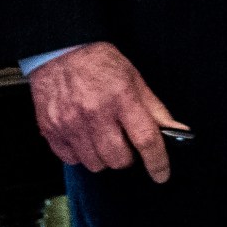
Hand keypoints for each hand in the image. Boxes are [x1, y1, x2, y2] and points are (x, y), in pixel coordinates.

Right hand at [26, 43, 183, 182]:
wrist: (60, 52)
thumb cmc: (101, 64)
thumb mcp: (135, 79)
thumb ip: (155, 109)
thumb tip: (176, 131)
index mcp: (121, 99)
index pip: (145, 139)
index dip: (157, 161)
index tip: (162, 174)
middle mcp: (94, 114)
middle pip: (118, 159)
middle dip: (128, 158)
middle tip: (126, 142)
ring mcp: (69, 124)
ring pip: (95, 164)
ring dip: (105, 158)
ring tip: (104, 139)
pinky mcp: (50, 130)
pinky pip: (71, 160)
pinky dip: (81, 155)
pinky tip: (85, 138)